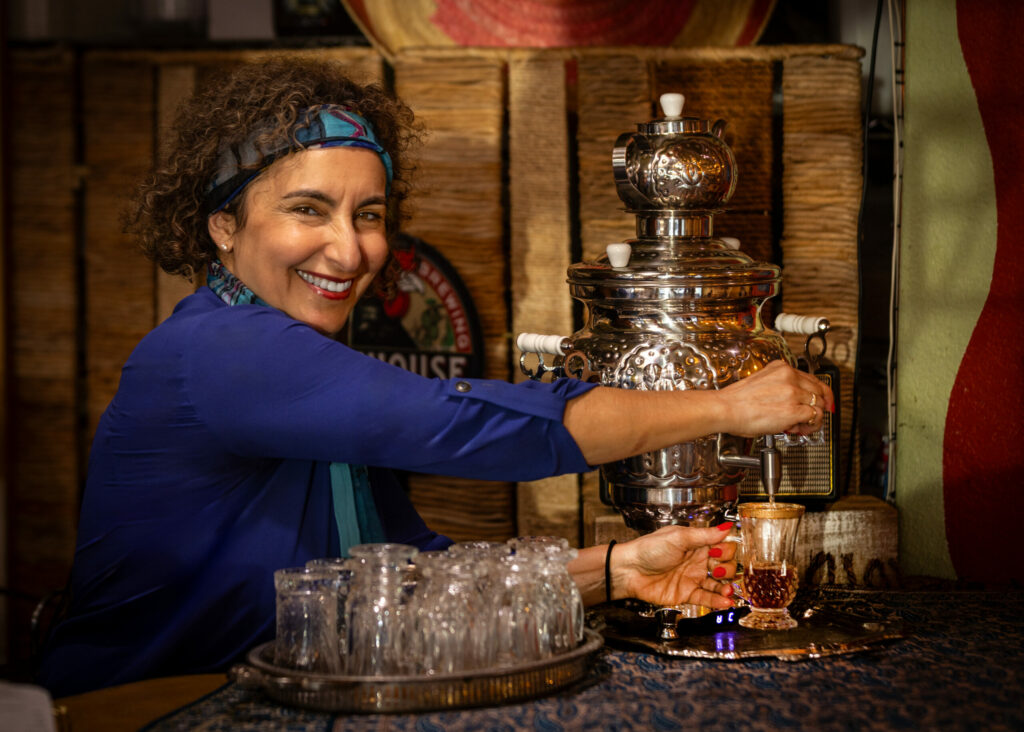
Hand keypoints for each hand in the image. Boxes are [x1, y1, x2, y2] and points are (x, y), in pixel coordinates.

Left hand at [611, 525, 738, 609]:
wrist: (629, 570)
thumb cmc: (649, 549)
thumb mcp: (678, 537)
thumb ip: (704, 535)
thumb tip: (726, 528)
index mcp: (696, 544)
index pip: (722, 546)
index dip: (726, 550)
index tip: (720, 552)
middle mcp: (697, 560)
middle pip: (724, 565)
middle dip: (728, 568)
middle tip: (719, 570)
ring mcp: (693, 577)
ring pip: (718, 583)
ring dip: (726, 586)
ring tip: (728, 589)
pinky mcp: (687, 593)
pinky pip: (707, 598)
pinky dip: (717, 600)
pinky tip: (725, 601)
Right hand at [717, 360, 834, 437]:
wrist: (725, 409)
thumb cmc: (736, 401)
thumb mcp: (761, 382)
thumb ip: (781, 386)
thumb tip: (794, 400)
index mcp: (781, 368)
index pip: (811, 379)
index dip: (820, 392)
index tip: (824, 400)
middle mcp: (789, 377)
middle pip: (819, 391)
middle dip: (817, 406)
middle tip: (809, 418)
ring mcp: (792, 393)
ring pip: (819, 405)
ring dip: (813, 418)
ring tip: (799, 425)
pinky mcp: (793, 409)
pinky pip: (814, 417)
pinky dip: (810, 425)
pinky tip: (799, 428)